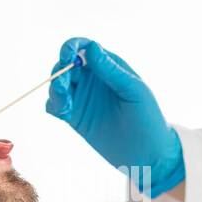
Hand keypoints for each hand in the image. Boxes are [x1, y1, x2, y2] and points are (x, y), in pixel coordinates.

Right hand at [45, 38, 184, 198]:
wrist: (147, 154)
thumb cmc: (148, 118)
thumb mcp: (133, 91)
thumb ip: (112, 71)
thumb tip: (92, 48)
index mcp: (109, 66)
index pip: (83, 47)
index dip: (71, 47)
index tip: (67, 58)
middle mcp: (93, 78)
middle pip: (65, 65)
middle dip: (59, 73)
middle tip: (63, 90)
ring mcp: (82, 97)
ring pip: (57, 84)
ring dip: (55, 91)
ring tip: (66, 108)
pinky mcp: (75, 116)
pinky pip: (55, 105)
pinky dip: (54, 106)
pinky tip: (65, 115)